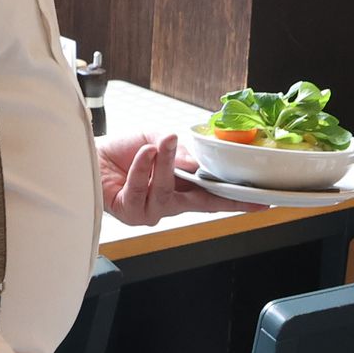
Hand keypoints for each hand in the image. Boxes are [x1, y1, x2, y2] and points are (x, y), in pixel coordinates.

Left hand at [98, 127, 225, 224]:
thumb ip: (177, 152)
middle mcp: (168, 205)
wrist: (91, 155)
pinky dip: (143, 168)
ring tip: (160, 144)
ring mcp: (149, 211)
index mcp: (181, 189)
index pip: (213, 198)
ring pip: (167, 191)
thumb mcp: (156, 140)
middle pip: (201, 204)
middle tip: (237, 185)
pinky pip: (141, 190)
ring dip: (165, 164)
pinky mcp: (129, 212)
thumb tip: (197, 163)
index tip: (262, 204)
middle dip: (220, 195)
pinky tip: (144, 153)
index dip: (236, 201)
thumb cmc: (124, 151)